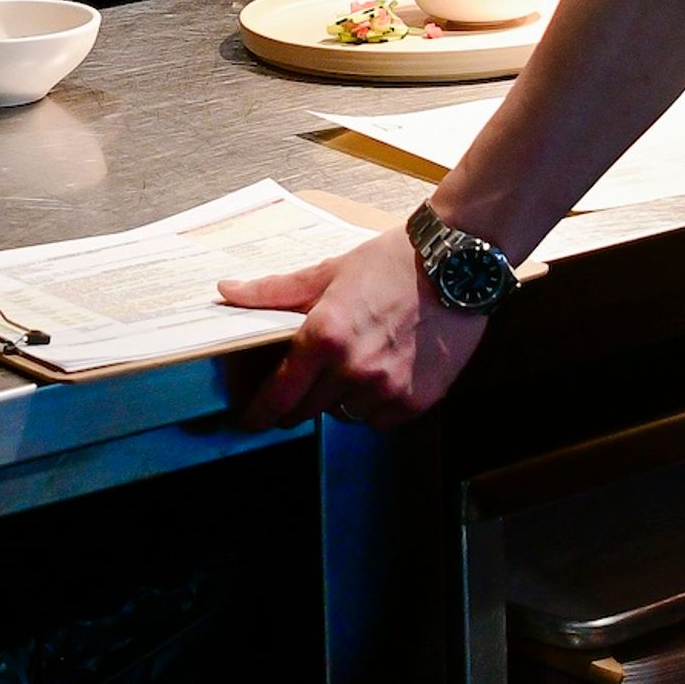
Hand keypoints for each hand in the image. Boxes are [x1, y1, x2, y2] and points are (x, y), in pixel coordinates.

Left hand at [224, 231, 493, 426]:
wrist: (456, 265)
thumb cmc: (392, 262)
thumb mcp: (329, 271)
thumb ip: (275, 291)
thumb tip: (228, 291)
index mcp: (324, 336)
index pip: (278, 395)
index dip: (259, 414)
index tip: (251, 420)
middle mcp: (353, 368)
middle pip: (306, 411)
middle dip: (300, 400)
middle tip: (308, 379)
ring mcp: (386, 388)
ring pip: (344, 414)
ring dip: (341, 398)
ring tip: (358, 362)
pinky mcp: (416, 400)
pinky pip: (380, 420)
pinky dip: (375, 404)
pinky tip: (386, 372)